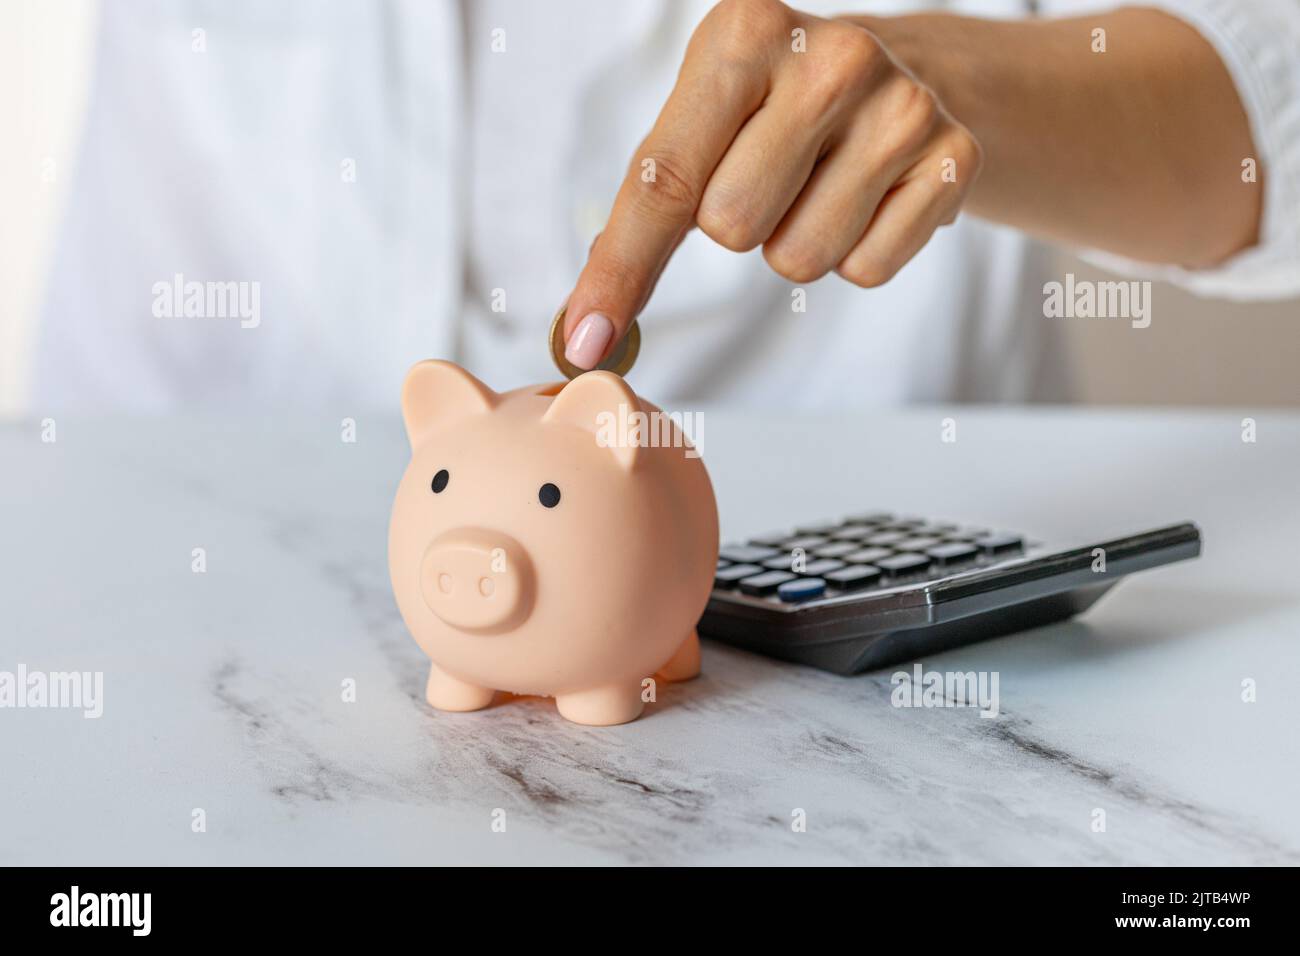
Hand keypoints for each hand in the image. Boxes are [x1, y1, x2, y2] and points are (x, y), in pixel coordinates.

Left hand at [560, 0, 981, 368]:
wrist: (903, 67)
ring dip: (795, 243)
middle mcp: (829, 56)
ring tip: (819, 181)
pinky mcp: (954, 157)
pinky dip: (855, 253)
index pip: (665, 181)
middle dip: (736, 226)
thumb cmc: (771, 107)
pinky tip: (867, 194)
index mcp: (744, 32)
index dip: (621, 269)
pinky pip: (867, 271)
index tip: (584, 339)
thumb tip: (585, 333)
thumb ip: (638, 218)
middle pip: (732, 227)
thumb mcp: (698, 121)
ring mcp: (902, 104)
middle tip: (768, 174)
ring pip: (800, 260)